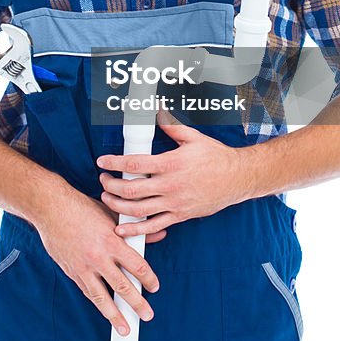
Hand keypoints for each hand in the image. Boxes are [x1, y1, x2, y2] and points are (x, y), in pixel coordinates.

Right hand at [33, 178, 163, 335]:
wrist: (51, 208)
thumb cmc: (83, 208)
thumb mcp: (113, 215)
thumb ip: (135, 229)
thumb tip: (158, 235)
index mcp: (112, 240)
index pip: (137, 265)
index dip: (148, 279)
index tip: (155, 288)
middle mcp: (99, 256)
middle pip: (122, 286)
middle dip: (137, 303)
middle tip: (147, 315)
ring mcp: (84, 266)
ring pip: (102, 297)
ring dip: (115, 315)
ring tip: (125, 329)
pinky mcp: (72, 271)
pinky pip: (87, 291)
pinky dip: (98, 303)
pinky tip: (105, 312)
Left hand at [96, 109, 247, 236]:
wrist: (237, 178)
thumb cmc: (216, 157)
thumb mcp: (193, 138)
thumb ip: (171, 125)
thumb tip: (157, 111)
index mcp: (171, 163)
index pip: (135, 164)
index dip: (114, 162)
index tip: (103, 161)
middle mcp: (170, 185)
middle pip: (131, 189)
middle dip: (111, 185)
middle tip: (103, 179)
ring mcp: (174, 203)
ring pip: (138, 210)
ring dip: (117, 206)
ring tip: (107, 198)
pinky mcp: (179, 216)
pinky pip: (153, 226)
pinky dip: (135, 229)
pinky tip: (122, 227)